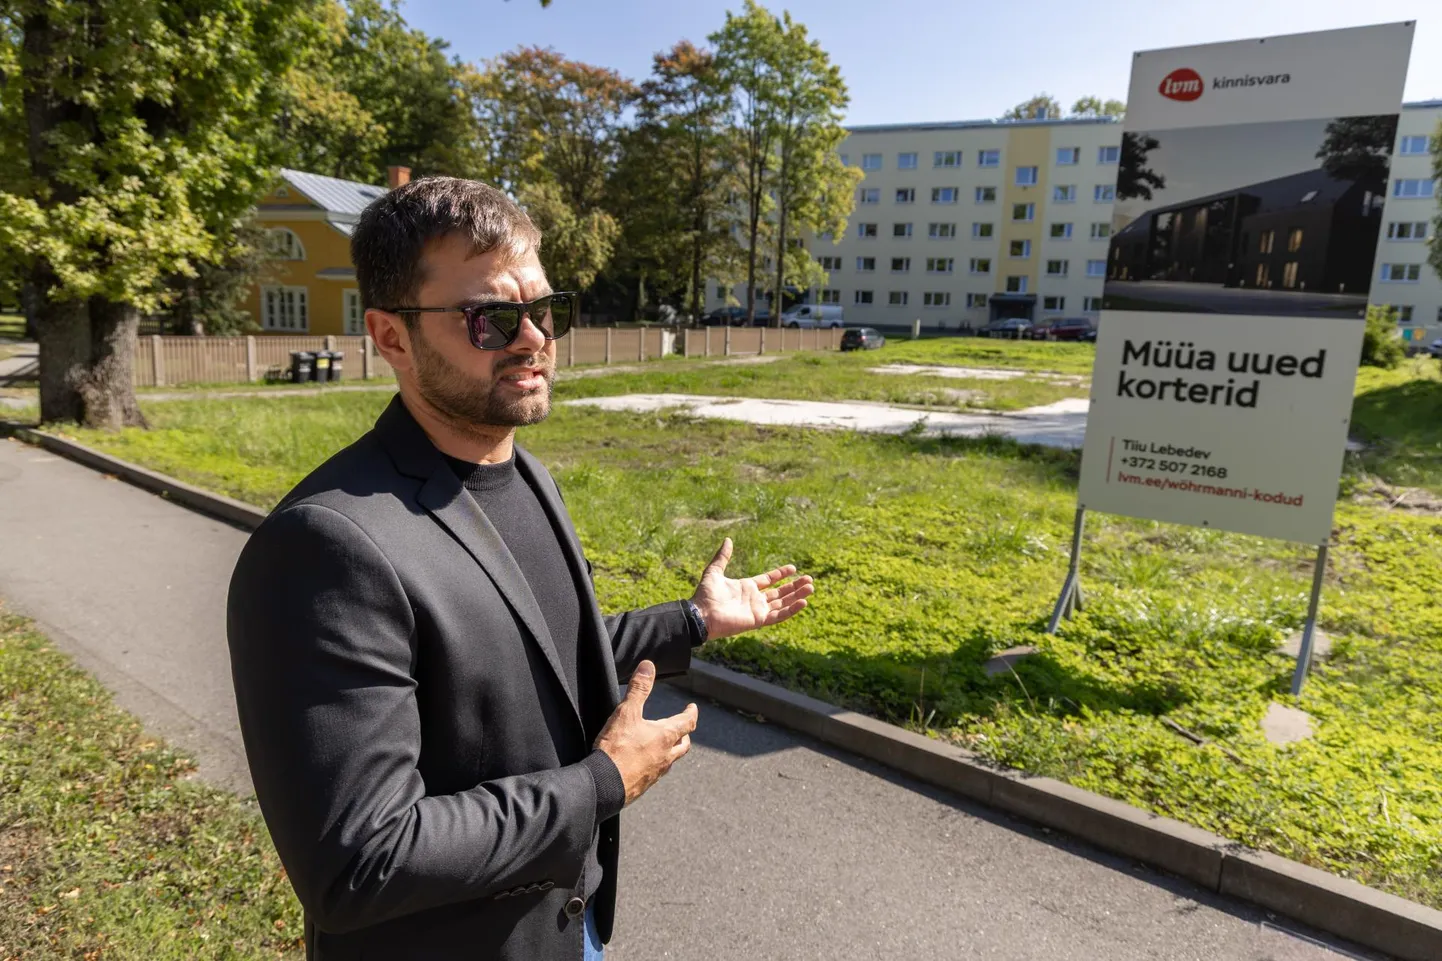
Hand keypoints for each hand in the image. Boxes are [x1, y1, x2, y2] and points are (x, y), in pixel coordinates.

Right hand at [594, 660, 696, 805]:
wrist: (605, 785)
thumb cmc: (617, 748)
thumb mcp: (626, 713)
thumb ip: (638, 689)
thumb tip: (648, 666)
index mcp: (665, 737)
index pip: (687, 722)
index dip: (691, 713)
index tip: (693, 708)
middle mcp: (665, 756)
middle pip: (683, 745)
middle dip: (685, 734)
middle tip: (683, 728)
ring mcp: (656, 773)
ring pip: (671, 760)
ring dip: (672, 751)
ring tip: (665, 745)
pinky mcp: (644, 785)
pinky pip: (656, 773)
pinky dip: (656, 764)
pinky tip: (646, 763)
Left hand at [690, 538, 813, 640]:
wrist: (701, 614)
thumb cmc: (706, 595)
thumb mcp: (714, 571)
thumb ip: (722, 557)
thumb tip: (728, 540)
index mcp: (747, 588)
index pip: (768, 580)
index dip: (780, 574)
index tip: (793, 568)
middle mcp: (754, 599)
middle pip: (780, 592)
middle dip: (795, 586)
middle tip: (809, 579)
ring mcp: (758, 611)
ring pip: (783, 603)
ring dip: (797, 596)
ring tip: (811, 588)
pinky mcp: (759, 620)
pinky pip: (779, 615)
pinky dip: (791, 610)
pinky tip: (803, 602)